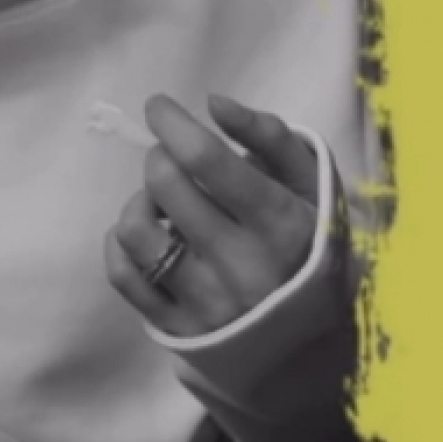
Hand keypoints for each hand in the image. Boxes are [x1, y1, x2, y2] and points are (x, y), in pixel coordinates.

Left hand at [105, 94, 319, 337]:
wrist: (321, 339)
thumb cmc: (312, 242)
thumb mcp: (310, 183)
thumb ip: (268, 135)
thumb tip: (213, 102)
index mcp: (280, 224)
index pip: (206, 159)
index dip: (172, 122)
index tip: (158, 107)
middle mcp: (241, 266)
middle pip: (165, 184)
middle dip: (161, 155)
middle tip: (174, 160)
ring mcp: (207, 303)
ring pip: (135, 229)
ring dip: (141, 200)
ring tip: (162, 202)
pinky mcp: (179, 330)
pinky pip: (123, 275)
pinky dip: (121, 243)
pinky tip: (149, 233)